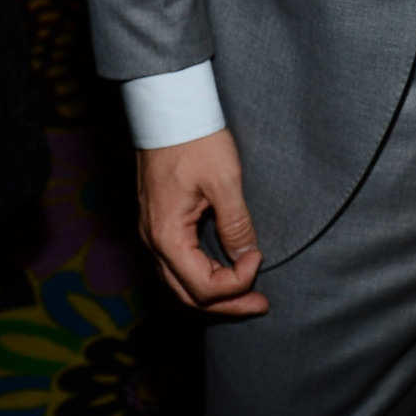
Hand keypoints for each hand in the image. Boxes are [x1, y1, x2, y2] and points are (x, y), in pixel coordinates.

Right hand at [137, 129, 268, 315]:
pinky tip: (224, 272)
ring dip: (215, 294)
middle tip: (261, 304)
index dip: (235, 283)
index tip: (260, 258)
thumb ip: (236, 223)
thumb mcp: (224, 180)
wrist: (169, 111)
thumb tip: (247, 256)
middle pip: (188, 293)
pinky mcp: (160, 223)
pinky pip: (178, 264)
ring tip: (247, 296)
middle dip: (227, 304)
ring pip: (180, 282)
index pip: (201, 285)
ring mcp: (153, 233)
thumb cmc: (195, 139)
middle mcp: (154, 241)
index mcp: (167, 235)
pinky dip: (202, 276)